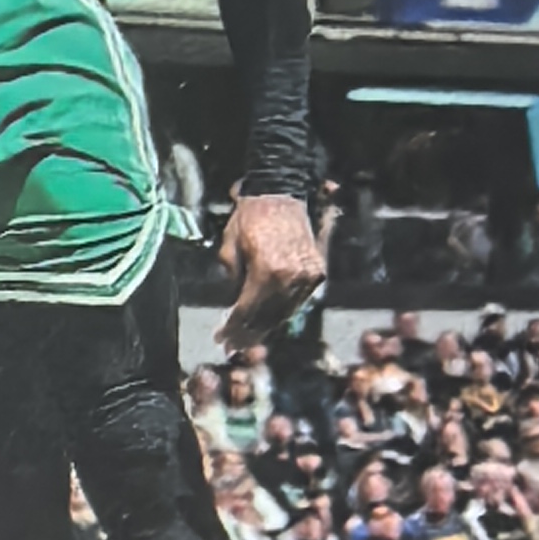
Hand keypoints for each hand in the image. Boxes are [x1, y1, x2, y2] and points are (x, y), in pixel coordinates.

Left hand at [218, 193, 323, 346]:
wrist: (280, 193)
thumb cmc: (250, 216)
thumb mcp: (230, 247)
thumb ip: (233, 279)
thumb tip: (235, 304)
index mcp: (267, 272)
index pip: (246, 310)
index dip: (232, 328)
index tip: (221, 339)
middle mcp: (291, 279)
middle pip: (266, 317)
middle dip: (248, 334)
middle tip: (233, 346)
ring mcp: (307, 277)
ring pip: (284, 313)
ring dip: (265, 327)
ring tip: (248, 338)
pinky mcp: (317, 273)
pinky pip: (297, 301)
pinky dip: (282, 312)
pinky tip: (268, 319)